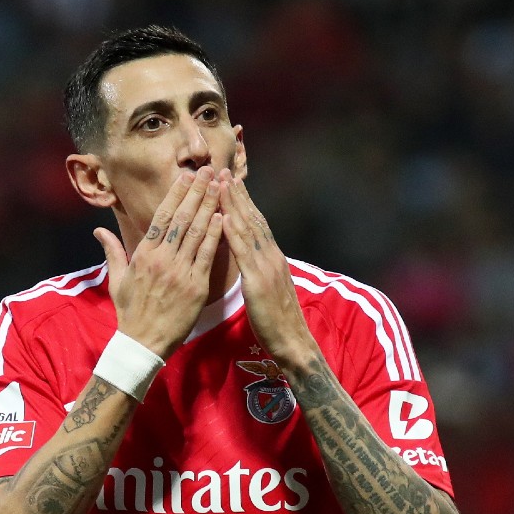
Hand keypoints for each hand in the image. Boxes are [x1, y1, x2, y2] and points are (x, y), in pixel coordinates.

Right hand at [93, 166, 223, 357]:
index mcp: (143, 255)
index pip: (162, 217)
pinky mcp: (196, 286)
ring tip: (219, 186)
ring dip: (209, 206)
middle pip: (182, 218)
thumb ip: (112, 251)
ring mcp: (180, 271)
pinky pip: (207, 255)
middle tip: (208, 171)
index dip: (176, 194)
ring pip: (196, 232)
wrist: (143, 343)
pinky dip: (215, 235)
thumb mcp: (117, 280)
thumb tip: (98, 230)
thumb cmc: (130, 312)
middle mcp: (162, 259)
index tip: (187, 177)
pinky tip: (223, 217)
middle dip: (196, 192)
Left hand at [218, 169, 316, 363]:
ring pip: (248, 229)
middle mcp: (271, 256)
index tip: (231, 183)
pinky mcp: (259, 280)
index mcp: (272, 259)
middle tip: (222, 171)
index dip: (244, 202)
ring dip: (233, 204)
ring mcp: (267, 266)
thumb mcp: (269, 289)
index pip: (257, 224)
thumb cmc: (278, 322)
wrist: (293, 342)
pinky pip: (244, 252)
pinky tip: (223, 216)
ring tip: (220, 183)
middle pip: (253, 219)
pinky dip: (234, 232)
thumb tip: (251, 260)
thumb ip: (261, 271)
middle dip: (237, 194)